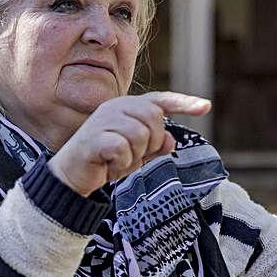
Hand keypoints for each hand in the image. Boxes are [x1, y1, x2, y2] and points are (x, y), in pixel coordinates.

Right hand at [48, 92, 210, 195]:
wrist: (71, 176)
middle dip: (151, 142)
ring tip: (119, 162)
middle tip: (133, 156)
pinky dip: (121, 164)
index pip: (160, 100)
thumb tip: (171, 140)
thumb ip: (154, 146)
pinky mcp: (95, 138)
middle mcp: (116, 107)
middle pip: (154, 118)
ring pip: (140, 135)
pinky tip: (109, 168)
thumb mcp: (135, 154)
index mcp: (127, 107)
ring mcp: (104, 121)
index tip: (206, 107)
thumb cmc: (104, 161)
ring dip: (134, 157)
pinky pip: (123, 149)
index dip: (184, 103)